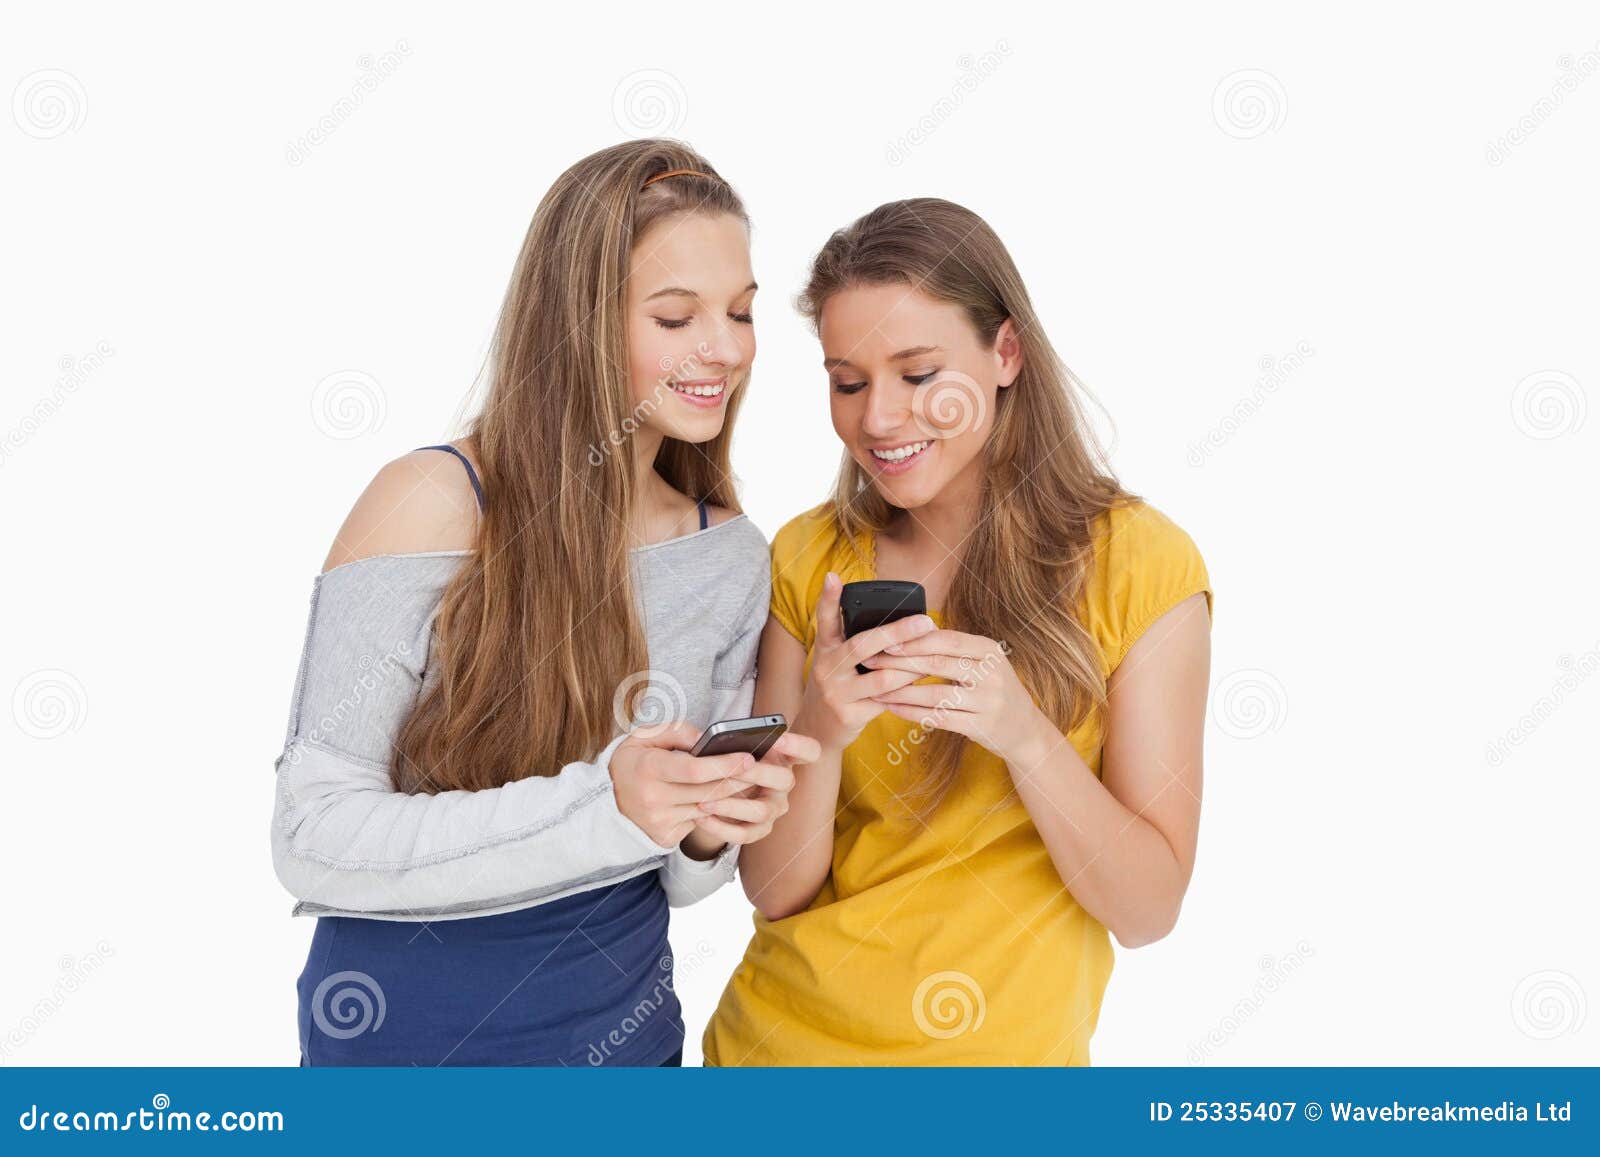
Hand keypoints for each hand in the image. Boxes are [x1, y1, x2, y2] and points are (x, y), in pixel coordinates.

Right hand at [608, 720, 761, 848]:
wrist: (606, 803)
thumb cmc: (632, 764)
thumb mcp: (643, 737)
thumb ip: (676, 732)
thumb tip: (706, 739)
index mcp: (648, 769)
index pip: (693, 769)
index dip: (724, 764)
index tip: (747, 757)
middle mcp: (653, 799)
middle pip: (708, 791)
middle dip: (738, 779)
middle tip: (760, 768)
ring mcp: (660, 822)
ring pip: (708, 808)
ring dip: (732, 796)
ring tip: (748, 781)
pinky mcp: (666, 837)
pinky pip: (699, 822)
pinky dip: (714, 810)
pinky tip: (725, 799)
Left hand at [689, 729, 820, 848]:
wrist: (718, 788)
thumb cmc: (728, 760)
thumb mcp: (733, 745)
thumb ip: (731, 739)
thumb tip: (715, 740)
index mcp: (784, 757)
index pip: (809, 750)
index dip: (798, 745)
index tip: (777, 738)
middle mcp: (784, 783)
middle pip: (783, 779)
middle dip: (757, 773)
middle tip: (733, 768)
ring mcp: (775, 808)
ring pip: (761, 811)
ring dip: (731, 806)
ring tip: (704, 800)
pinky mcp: (760, 829)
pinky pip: (744, 834)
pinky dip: (720, 828)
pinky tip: (700, 817)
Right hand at [797, 571, 937, 752]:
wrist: (818, 730)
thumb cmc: (838, 686)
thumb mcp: (837, 662)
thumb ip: (857, 644)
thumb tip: (902, 624)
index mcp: (825, 648)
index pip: (825, 618)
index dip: (828, 597)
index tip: (833, 577)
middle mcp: (827, 668)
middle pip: (862, 645)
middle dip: (897, 632)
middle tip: (925, 621)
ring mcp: (837, 692)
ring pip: (882, 676)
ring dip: (912, 666)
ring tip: (934, 655)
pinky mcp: (849, 714)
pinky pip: (887, 700)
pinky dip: (907, 690)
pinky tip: (923, 683)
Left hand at [862, 628, 1055, 767]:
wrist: (1025, 730)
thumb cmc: (993, 689)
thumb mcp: (984, 662)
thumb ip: (955, 649)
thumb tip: (910, 631)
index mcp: (990, 650)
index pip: (947, 640)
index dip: (914, 640)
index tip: (886, 641)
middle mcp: (992, 673)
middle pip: (937, 663)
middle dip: (900, 662)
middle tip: (871, 662)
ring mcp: (988, 702)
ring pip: (935, 694)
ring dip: (901, 692)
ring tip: (875, 689)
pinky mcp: (981, 727)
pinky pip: (939, 718)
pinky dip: (912, 713)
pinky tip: (893, 708)